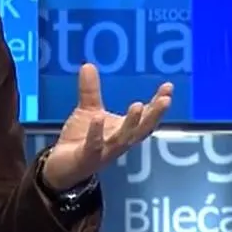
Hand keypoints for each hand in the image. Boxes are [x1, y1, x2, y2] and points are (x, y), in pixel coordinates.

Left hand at [41, 63, 171, 191]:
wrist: (63, 167)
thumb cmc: (82, 139)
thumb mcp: (88, 111)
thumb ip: (90, 90)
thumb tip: (88, 64)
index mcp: (123, 131)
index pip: (146, 118)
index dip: (158, 104)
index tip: (168, 88)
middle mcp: (119, 143)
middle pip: (142, 130)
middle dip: (155, 115)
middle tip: (166, 99)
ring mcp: (105, 152)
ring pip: (122, 139)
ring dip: (132, 123)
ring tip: (137, 106)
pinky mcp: (87, 157)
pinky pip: (94, 145)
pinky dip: (97, 133)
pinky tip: (98, 117)